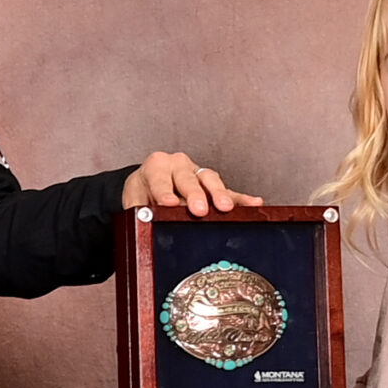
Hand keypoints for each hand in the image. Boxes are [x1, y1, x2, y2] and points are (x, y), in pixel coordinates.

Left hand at [121, 151, 260, 216]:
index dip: (164, 191)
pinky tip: (254, 203)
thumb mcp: (133, 200)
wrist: (147, 186)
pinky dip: (241, 198)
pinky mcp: (212, 185)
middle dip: (195, 195)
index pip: (160, 179)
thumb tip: (143, 221)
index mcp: (156, 166)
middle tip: (198, 209)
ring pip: (210, 180)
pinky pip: (229, 191)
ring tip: (225, 207)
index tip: (168, 203)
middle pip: (188, 179)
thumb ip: (138, 210)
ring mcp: (197, 173)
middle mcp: (178, 165)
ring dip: (219, 194)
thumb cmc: (142, 193)